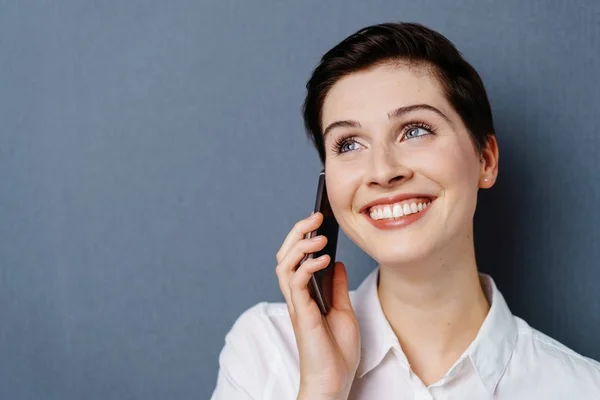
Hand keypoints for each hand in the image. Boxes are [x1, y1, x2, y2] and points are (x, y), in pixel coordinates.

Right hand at [275, 212, 360, 399]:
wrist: (334, 380)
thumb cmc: (336, 352)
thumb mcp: (343, 311)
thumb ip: (336, 287)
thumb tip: (336, 263)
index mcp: (305, 294)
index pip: (296, 258)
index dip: (303, 236)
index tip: (319, 220)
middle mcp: (296, 296)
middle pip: (285, 255)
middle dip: (297, 232)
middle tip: (315, 216)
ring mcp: (296, 304)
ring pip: (284, 264)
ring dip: (300, 245)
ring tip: (319, 234)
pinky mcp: (301, 313)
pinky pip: (296, 282)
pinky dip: (307, 265)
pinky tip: (323, 258)